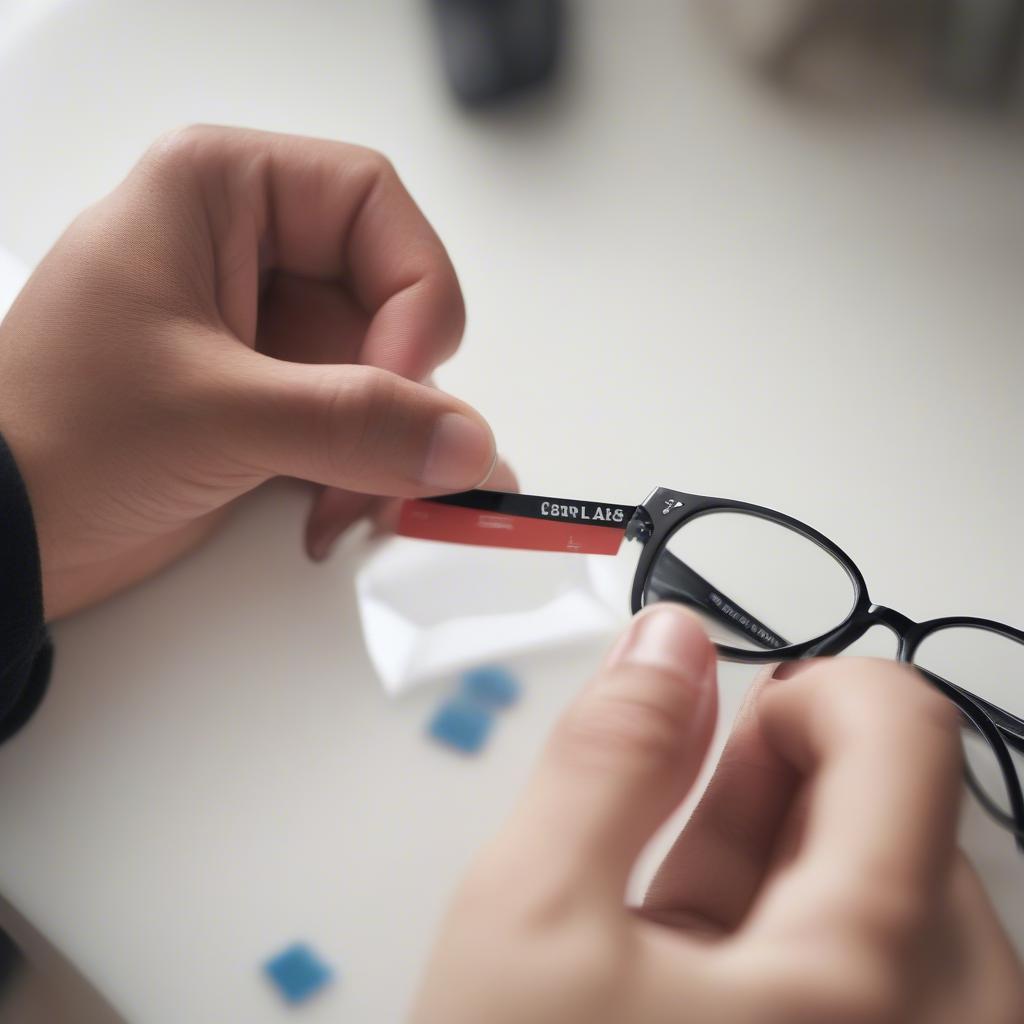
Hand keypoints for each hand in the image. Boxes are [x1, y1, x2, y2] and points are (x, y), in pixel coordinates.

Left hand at [0, 126, 497, 618]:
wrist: (1, 539)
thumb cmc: (54, 436)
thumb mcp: (211, 413)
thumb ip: (349, 423)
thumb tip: (464, 442)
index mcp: (220, 195)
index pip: (372, 205)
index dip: (411, 290)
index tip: (403, 378)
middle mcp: (251, 254)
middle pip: (391, 298)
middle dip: (404, 394)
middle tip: (400, 465)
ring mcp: (264, 334)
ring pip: (383, 372)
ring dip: (394, 446)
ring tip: (366, 509)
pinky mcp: (271, 401)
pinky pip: (356, 422)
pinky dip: (370, 471)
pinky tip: (350, 515)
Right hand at [411, 606, 1023, 1023]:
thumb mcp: (529, 917)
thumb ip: (606, 753)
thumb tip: (666, 640)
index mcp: (869, 985)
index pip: (905, 731)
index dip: (805, 689)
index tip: (718, 720)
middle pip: (900, 815)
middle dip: (781, 784)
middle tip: (670, 818)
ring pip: (890, 895)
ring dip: (779, 858)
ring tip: (667, 896)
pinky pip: (880, 976)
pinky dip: (790, 930)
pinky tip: (695, 951)